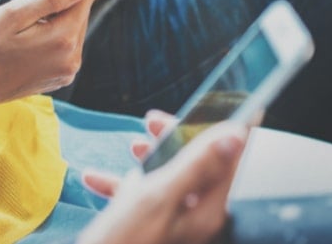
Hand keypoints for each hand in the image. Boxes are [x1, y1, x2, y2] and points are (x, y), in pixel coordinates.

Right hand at [0, 0, 108, 126]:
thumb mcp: (13, 15)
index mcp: (62, 38)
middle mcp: (72, 57)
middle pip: (81, 13)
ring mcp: (68, 70)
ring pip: (75, 29)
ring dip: (68, 11)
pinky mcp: (61, 76)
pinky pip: (68, 45)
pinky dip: (62, 29)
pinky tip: (48, 21)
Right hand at [78, 117, 247, 243]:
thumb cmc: (125, 240)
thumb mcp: (158, 195)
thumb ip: (196, 163)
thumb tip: (234, 135)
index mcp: (207, 208)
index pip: (231, 160)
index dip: (232, 128)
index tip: (235, 102)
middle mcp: (196, 216)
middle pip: (197, 165)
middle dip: (175, 140)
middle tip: (152, 121)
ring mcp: (174, 223)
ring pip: (168, 178)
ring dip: (148, 160)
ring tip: (131, 146)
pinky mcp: (152, 228)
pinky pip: (142, 198)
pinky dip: (121, 186)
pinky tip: (95, 178)